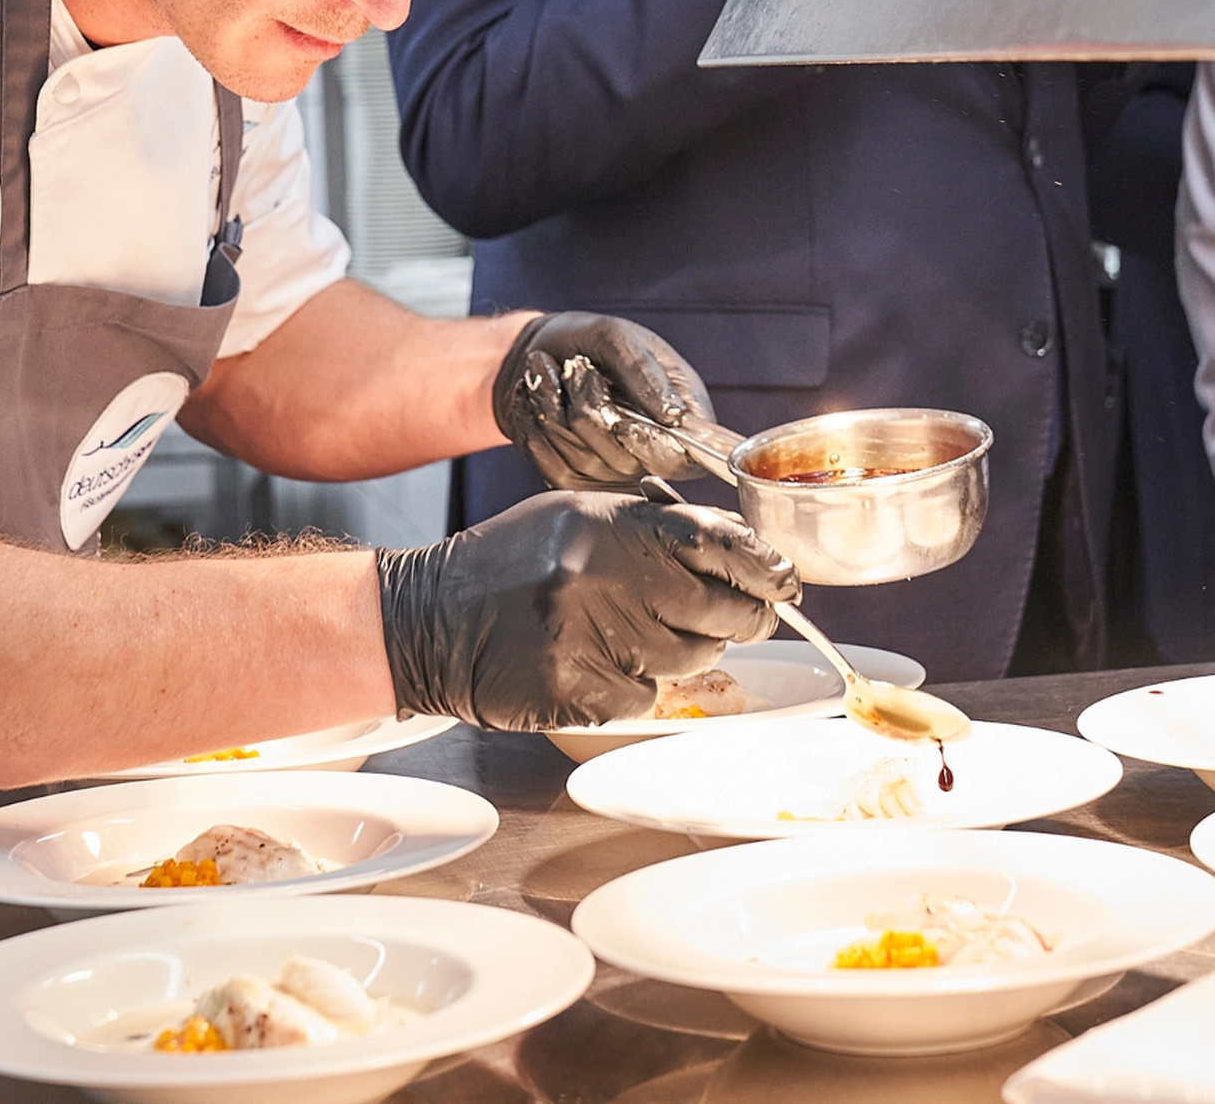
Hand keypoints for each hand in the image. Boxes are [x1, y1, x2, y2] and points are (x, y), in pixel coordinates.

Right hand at [377, 491, 799, 729]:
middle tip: (740, 616)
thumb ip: (653, 528)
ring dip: (681, 651)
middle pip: (719, 610)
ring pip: (689, 660)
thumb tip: (737, 549)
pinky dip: (635, 687)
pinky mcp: (576, 691)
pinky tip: (599, 664)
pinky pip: (645, 699)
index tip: (784, 580)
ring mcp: (590, 637)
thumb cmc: (512, 562)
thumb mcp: (579, 515)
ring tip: (637, 632)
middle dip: (741, 616)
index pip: (714, 542)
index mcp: (610, 524)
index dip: (762, 564)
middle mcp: (604, 576)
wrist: (430, 618)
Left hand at [493, 311, 717, 488]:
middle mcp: (650, 452)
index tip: (623, 420)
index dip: (651, 445)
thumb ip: (644, 371)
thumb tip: (672, 415)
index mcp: (682, 419)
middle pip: (623, 460)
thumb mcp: (617, 337)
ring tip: (548, 371)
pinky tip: (535, 396)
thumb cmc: (589, 340)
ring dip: (554, 408)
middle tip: (575, 367)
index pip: (679, 458)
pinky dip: (534, 424)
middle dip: (590, 406)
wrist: (544, 349)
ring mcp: (611, 470)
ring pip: (581, 459)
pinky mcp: (574, 477)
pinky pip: (550, 466)